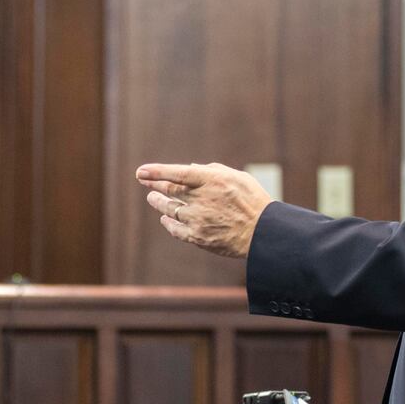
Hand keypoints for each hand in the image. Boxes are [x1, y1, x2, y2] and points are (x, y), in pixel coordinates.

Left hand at [136, 162, 272, 258]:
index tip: (141, 171)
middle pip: (170, 190)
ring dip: (158, 203)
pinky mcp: (198, 237)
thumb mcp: (238, 177)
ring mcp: (198, 219)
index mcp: (212, 180)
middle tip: (144, 181)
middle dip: (154, 184)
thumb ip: (213, 170)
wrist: (263, 234)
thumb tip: (192, 166)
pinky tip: (165, 219)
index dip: (157, 171)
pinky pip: (176, 229)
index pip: (178, 173)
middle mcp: (201, 199)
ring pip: (170, 209)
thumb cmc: (253, 202)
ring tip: (152, 197)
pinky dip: (168, 223)